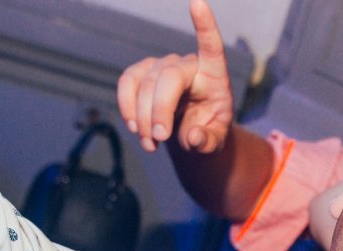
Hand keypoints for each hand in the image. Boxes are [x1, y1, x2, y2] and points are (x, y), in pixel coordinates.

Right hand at [116, 0, 232, 153]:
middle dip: (159, 111)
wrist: (191, 132)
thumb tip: (193, 137)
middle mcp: (188, 64)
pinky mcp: (142, 73)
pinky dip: (127, 107)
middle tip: (159, 139)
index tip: (197, 3)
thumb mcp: (216, 142)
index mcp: (214, 76)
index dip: (205, 26)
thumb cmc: (208, 130)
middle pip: (168, 77)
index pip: (211, 46)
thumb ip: (209, 142)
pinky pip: (127, 83)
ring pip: (144, 84)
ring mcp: (162, 65)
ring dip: (142, 118)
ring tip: (150, 144)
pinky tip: (134, 127)